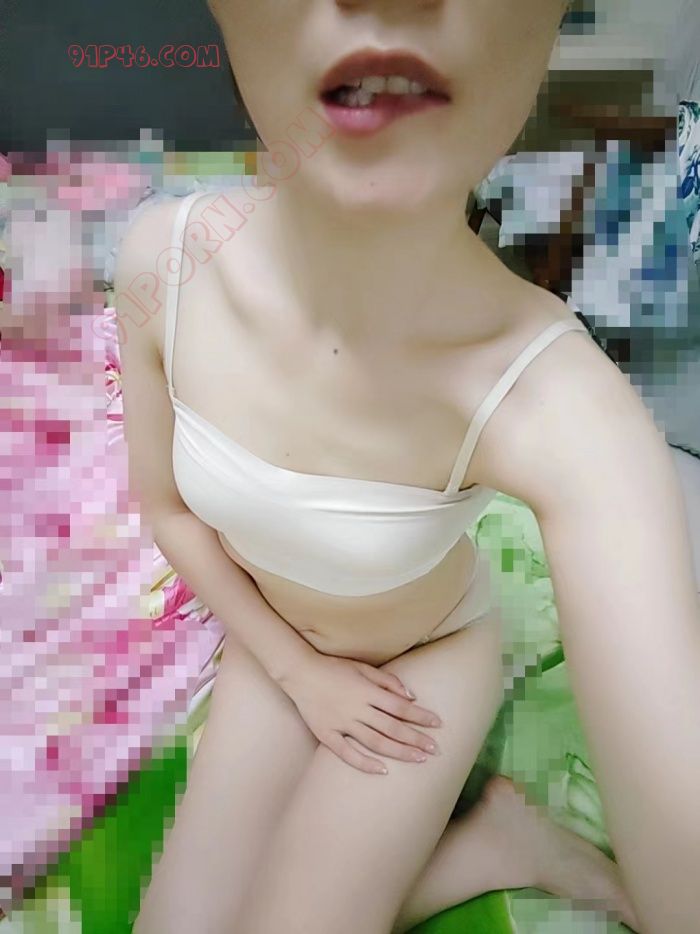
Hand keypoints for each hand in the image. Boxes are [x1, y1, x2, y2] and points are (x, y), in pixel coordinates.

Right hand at [279, 651, 442, 773]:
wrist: (299, 672)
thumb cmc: (333, 667)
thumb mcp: (362, 667)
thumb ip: (387, 681)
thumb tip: (411, 696)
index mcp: (367, 691)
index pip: (400, 707)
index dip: (420, 716)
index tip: (437, 724)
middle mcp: (357, 708)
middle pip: (392, 727)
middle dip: (416, 739)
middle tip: (435, 750)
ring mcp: (342, 723)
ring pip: (375, 742)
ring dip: (399, 752)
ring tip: (418, 760)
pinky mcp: (327, 734)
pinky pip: (347, 753)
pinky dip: (365, 763)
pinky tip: (382, 770)